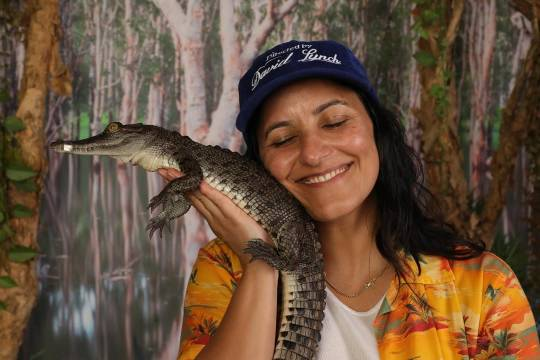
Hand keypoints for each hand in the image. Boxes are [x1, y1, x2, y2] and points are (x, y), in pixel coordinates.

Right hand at [157, 168, 271, 266]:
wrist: (259, 260)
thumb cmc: (251, 241)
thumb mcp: (235, 226)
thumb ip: (227, 214)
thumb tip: (222, 201)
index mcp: (214, 219)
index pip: (195, 199)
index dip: (182, 186)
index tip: (170, 174)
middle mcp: (214, 218)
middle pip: (193, 196)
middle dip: (178, 182)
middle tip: (163, 169)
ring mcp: (223, 218)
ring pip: (202, 197)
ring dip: (187, 183)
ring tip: (174, 171)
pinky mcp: (235, 217)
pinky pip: (222, 203)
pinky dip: (211, 194)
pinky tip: (202, 184)